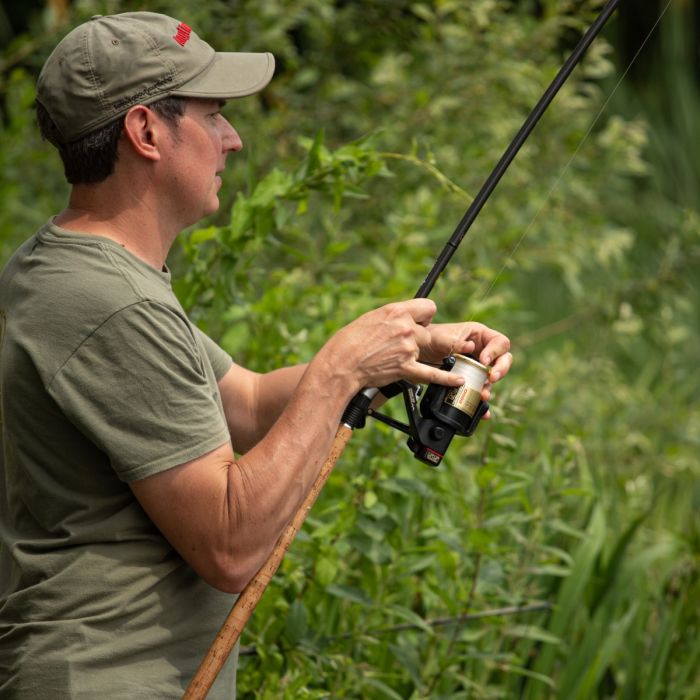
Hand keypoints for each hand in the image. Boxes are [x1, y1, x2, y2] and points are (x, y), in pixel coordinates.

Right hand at [321, 299, 467, 391]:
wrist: (342, 364)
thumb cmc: (350, 342)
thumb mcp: (372, 318)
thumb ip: (394, 316)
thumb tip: (406, 318)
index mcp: (396, 311)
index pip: (429, 307)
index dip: (424, 316)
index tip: (418, 322)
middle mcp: (405, 327)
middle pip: (428, 330)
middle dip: (418, 337)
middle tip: (398, 345)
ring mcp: (408, 348)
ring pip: (425, 349)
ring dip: (414, 354)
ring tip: (390, 358)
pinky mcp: (406, 368)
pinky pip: (432, 373)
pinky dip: (447, 378)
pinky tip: (459, 379)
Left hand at [421, 321, 511, 414]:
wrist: (418, 352)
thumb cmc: (431, 338)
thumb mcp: (442, 337)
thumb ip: (456, 342)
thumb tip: (470, 347)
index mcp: (480, 335)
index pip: (500, 342)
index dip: (495, 352)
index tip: (483, 361)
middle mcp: (483, 350)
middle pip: (503, 360)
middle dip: (501, 370)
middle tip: (492, 377)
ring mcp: (478, 366)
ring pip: (493, 377)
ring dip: (489, 387)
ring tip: (482, 395)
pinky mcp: (472, 379)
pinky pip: (481, 389)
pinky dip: (482, 401)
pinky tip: (483, 411)